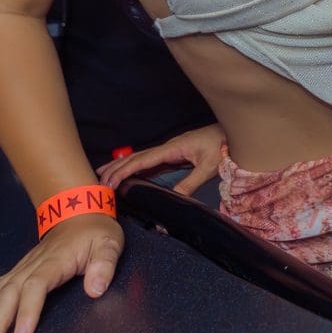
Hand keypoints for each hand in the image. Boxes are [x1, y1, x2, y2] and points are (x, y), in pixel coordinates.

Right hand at [0, 213, 122, 332]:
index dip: (27, 311)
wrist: (78, 213)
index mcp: (54, 261)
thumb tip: (95, 289)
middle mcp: (29, 267)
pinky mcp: (11, 275)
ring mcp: (17, 270)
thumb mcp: (109, 244)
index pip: (35, 286)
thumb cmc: (95, 233)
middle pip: (6, 295)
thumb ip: (104, 266)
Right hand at [96, 123, 224, 195]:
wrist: (234, 133)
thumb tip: (174, 199)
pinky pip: (151, 163)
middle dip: (116, 168)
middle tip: (97, 180)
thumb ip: (190, 182)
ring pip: (141, 159)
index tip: (109, 182)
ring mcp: (170, 151)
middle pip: (136, 157)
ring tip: (105, 175)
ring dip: (123, 166)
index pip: (142, 160)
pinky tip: (131, 175)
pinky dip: (137, 168)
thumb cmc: (223, 146)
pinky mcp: (175, 155)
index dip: (124, 171)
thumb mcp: (208, 167)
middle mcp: (168, 148)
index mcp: (172, 148)